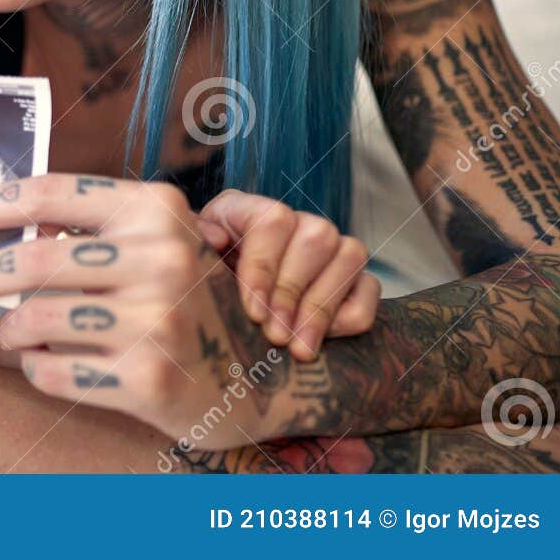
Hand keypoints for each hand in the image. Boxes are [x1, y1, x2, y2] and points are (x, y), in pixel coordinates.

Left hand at [0, 175, 370, 448]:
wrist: (260, 378)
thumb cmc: (187, 301)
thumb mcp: (155, 244)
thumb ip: (87, 229)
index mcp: (156, 210)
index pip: (49, 194)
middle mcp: (161, 258)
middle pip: (30, 262)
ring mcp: (158, 320)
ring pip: (34, 321)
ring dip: (8, 328)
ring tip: (9, 330)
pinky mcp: (150, 377)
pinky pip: (53, 372)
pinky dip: (36, 369)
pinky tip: (48, 363)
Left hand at [197, 189, 379, 359]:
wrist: (216, 308)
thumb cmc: (200, 283)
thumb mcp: (188, 263)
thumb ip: (194, 245)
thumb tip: (212, 236)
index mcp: (246, 209)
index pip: (273, 221)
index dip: (264, 266)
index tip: (251, 310)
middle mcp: (295, 221)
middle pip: (316, 238)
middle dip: (294, 293)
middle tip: (276, 336)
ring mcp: (332, 246)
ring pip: (349, 258)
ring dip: (322, 309)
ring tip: (297, 349)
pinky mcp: (356, 277)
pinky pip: (371, 290)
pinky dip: (349, 318)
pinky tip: (319, 341)